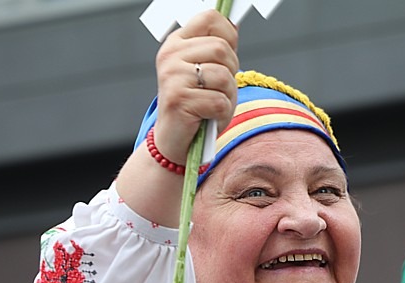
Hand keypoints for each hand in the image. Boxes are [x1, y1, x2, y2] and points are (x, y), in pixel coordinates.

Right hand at [153, 10, 238, 164]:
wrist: (175, 141)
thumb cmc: (197, 108)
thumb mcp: (208, 72)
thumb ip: (217, 50)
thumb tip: (234, 24)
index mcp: (177, 43)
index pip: (210, 18)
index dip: (228, 36)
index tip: (227, 57)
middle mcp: (171, 55)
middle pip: (222, 49)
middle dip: (231, 72)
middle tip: (218, 90)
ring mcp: (172, 77)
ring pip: (223, 76)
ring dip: (228, 96)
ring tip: (213, 105)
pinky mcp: (179, 100)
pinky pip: (219, 101)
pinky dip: (222, 114)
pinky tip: (209, 118)